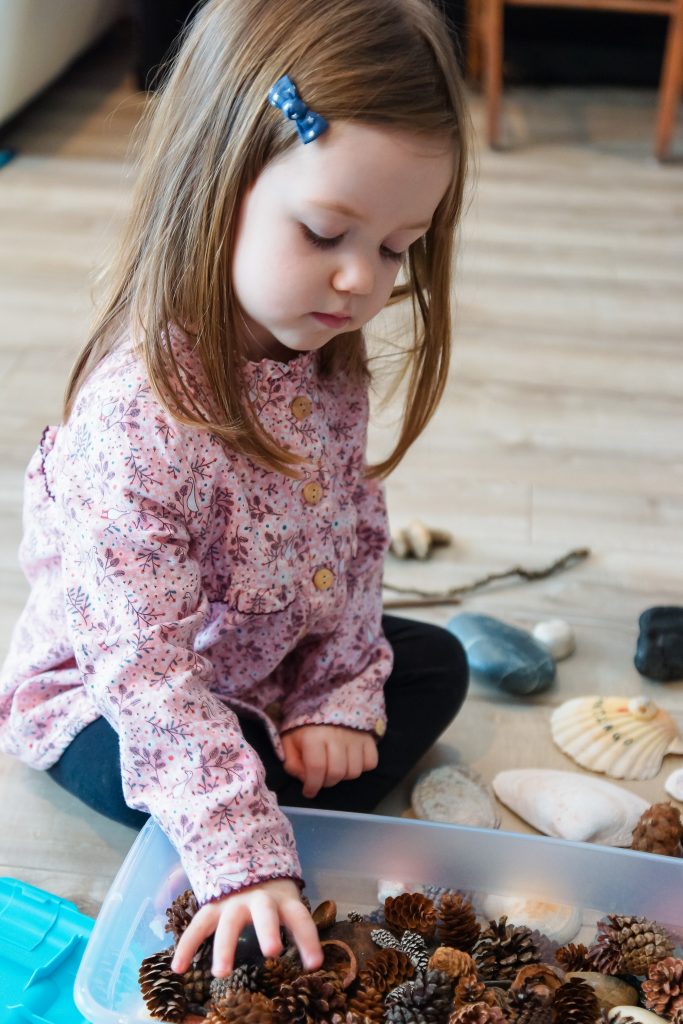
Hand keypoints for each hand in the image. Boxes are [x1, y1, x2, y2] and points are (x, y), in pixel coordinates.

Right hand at [171, 877, 322, 977]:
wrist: (244, 861)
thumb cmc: (271, 895)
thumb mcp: (286, 902)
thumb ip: (294, 926)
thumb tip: (312, 962)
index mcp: (283, 900)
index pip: (299, 918)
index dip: (308, 939)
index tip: (315, 964)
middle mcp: (259, 899)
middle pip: (264, 913)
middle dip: (268, 930)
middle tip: (272, 951)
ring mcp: (233, 902)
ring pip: (229, 923)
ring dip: (225, 947)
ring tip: (221, 973)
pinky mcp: (212, 907)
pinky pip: (198, 926)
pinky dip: (187, 946)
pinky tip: (178, 968)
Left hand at [282, 724, 378, 798]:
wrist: (326, 700)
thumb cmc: (305, 725)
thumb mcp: (289, 741)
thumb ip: (292, 762)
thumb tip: (304, 779)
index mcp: (314, 736)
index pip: (317, 768)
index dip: (312, 786)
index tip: (309, 792)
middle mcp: (337, 737)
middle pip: (337, 772)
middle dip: (327, 782)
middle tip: (321, 779)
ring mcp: (355, 737)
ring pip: (354, 771)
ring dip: (343, 776)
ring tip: (335, 768)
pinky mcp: (369, 737)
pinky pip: (370, 762)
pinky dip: (361, 766)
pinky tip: (351, 760)